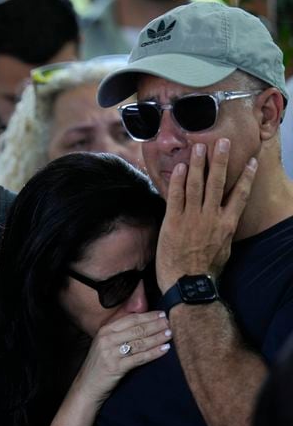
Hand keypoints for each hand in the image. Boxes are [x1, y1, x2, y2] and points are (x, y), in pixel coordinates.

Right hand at [74, 311, 170, 405]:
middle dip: (156, 325)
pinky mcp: (116, 367)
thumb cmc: (100, 363)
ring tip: (170, 334)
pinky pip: (139, 358)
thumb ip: (120, 332)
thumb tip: (142, 320)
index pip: (130, 319)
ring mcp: (110, 353)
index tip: (162, 314)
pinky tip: (164, 350)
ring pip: (140, 342)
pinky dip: (154, 353)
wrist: (87, 385)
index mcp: (105, 330)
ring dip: (157, 337)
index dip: (148, 316)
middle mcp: (107, 339)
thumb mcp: (105, 343)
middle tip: (170, 323)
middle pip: (137, 329)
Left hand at [155, 139, 256, 291]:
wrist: (188, 283)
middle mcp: (211, 217)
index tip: (252, 162)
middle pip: (218, 182)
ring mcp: (192, 217)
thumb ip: (224, 231)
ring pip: (196, 184)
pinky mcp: (173, 221)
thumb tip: (226, 222)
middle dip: (220, 160)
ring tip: (199, 146)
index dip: (247, 176)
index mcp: (227, 224)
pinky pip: (175, 195)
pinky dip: (177, 180)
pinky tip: (179, 166)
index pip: (241, 195)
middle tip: (222, 142)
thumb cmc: (206, 270)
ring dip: (197, 163)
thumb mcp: (224, 250)